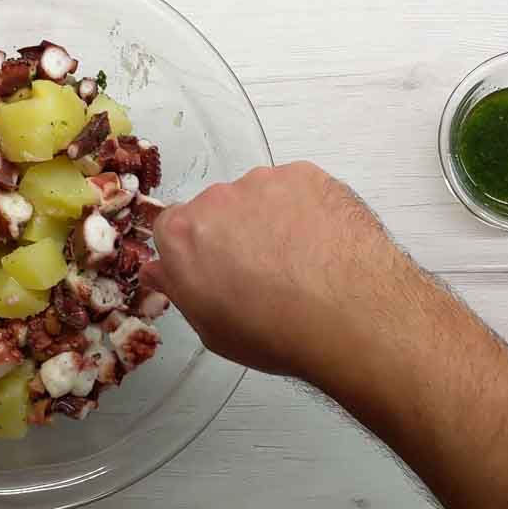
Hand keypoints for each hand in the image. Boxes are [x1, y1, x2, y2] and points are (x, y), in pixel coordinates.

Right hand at [140, 161, 416, 382]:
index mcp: (183, 236)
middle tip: (262, 272)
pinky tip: (323, 243)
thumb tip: (158, 270)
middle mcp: (216, 199)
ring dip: (270, 219)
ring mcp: (263, 182)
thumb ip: (179, 290)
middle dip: (232, 234)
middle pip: (216, 210)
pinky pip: (296, 188)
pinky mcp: (306, 175)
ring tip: (301, 260)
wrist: (349, 315)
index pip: (171, 228)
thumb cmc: (274, 333)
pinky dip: (305, 209)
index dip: (194, 252)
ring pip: (258, 197)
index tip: (215, 272)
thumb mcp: (212, 330)